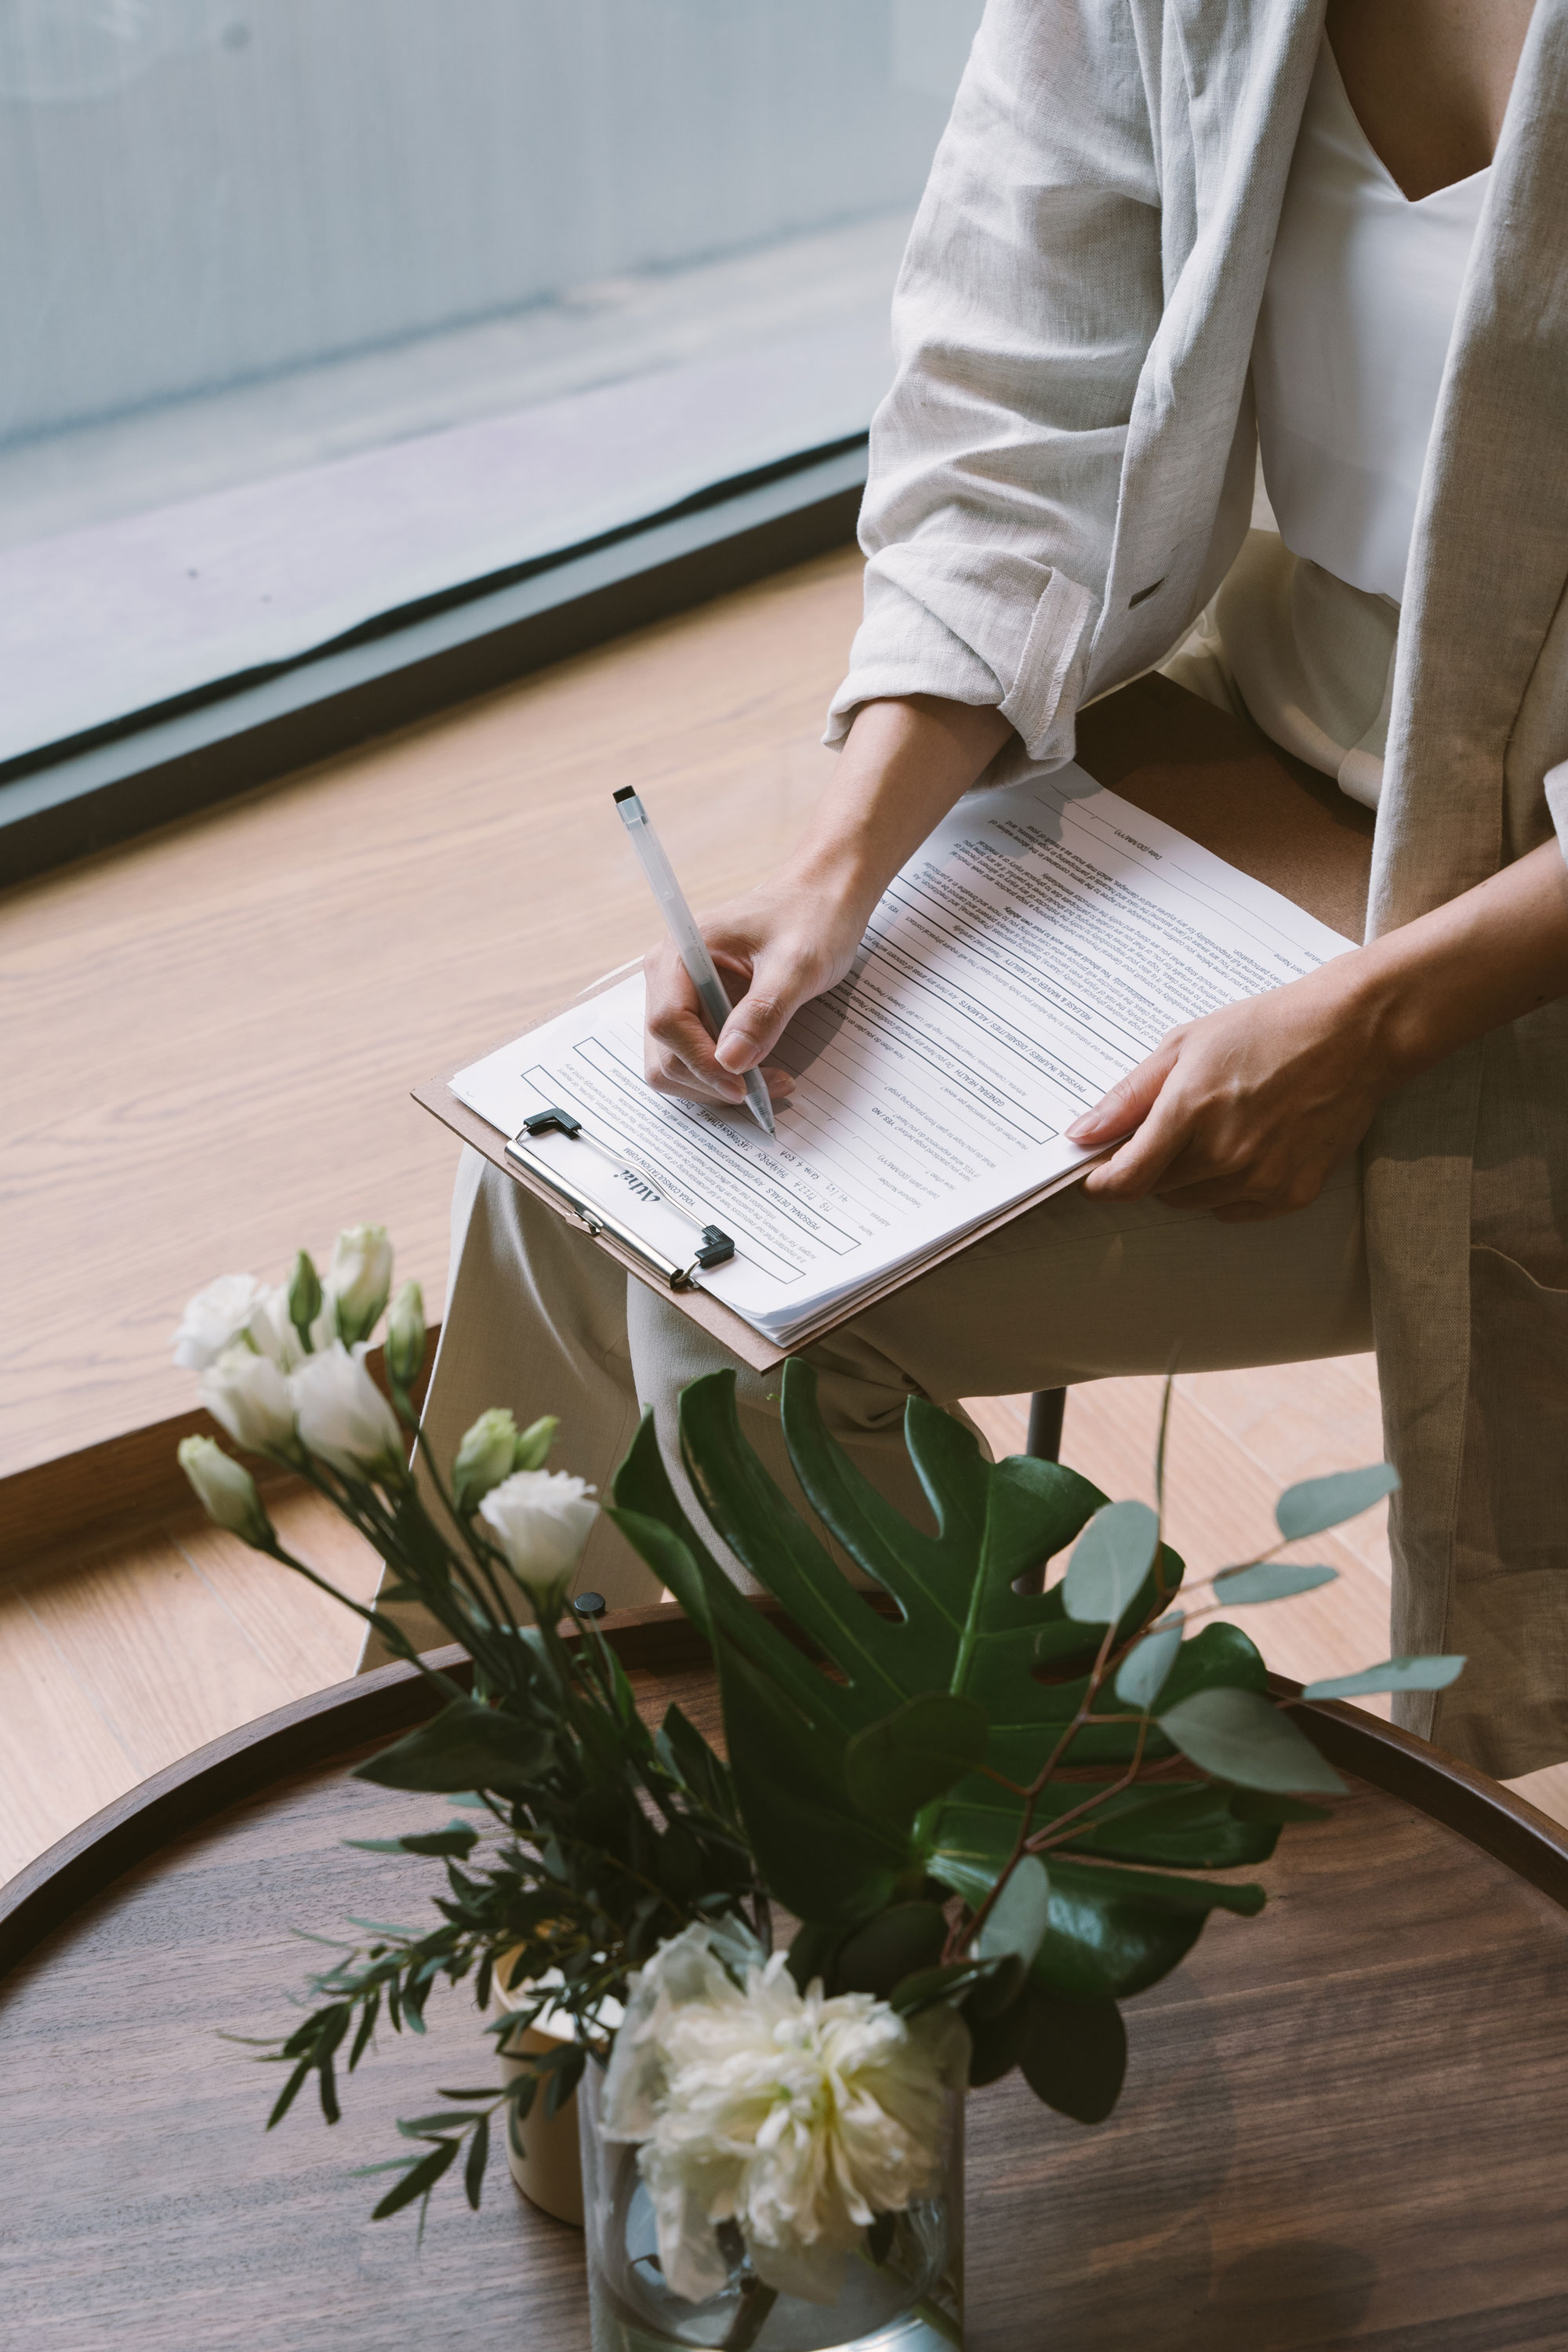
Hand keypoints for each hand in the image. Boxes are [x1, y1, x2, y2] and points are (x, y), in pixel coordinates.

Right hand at [642, 694, 1014, 1109]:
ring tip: (768, 1082)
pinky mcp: (701, 1011)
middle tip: (763, 1090)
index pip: (667, 1022)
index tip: (742, 1085)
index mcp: (681, 952)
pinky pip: (697, 1056)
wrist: (824, 897)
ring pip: (674, 1063)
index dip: (700, 1062)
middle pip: (663, 1052)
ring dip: (715, 1084)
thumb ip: (764, 1011)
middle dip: (708, 1080)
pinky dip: (723, 1074)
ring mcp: (682, 995)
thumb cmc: (811, 918)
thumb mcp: (797, 965)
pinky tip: (762, 1070)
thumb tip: (731, 1061)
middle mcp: (669, 976)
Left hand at [1066, 960, 1392, 1221]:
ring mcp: (1261, 1179)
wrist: (1352, 1034)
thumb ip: (1128, 1097)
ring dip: (1189, 1176)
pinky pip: (1233, 1210)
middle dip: (1150, 1164)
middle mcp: (1225, 1154)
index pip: (1125, 1179)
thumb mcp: (1185, 1045)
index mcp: (1190, 1112)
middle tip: (1173, 1125)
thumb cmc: (1269, 1029)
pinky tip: (1245, 1147)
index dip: (1100, 1182)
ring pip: (1193, 1201)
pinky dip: (1226, 1188)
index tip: (1095, 1174)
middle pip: (1156, 1189)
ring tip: (1216, 1126)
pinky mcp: (1291, 1194)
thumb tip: (1082, 1134)